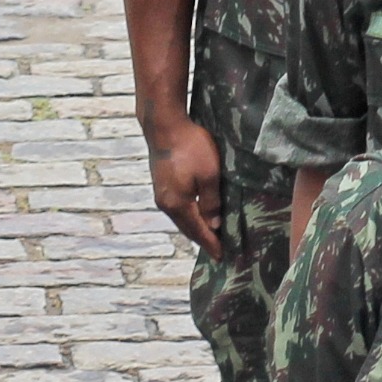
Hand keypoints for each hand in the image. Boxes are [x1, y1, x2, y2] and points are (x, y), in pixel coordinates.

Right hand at [142, 111, 223, 250]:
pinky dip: (187, 215)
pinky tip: (195, 213)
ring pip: (180, 218)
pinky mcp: (160, 183)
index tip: (222, 256)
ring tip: (208, 234)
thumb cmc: (190, 146)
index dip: (211, 243)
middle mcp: (165, 203)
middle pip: (186, 228)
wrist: (164, 124)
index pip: (198, 231)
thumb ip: (211, 202)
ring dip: (194, 227)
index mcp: (177, 204)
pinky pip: (176, 208)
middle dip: (202, 238)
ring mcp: (160, 194)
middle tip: (217, 249)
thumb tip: (213, 224)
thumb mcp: (209, 175)